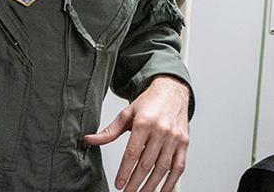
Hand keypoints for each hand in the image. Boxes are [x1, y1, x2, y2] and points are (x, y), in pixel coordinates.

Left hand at [84, 76, 189, 191]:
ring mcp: (174, 138)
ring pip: (162, 169)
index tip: (118, 184)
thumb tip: (89, 140)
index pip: (132, 153)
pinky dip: (171, 183)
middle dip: (135, 182)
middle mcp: (161, 131)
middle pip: (147, 164)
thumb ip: (109, 131)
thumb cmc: (148, 103)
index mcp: (144, 123)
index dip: (125, 171)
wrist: (171, 92)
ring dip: (151, 186)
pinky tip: (162, 191)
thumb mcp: (126, 114)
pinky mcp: (184, 144)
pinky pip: (179, 168)